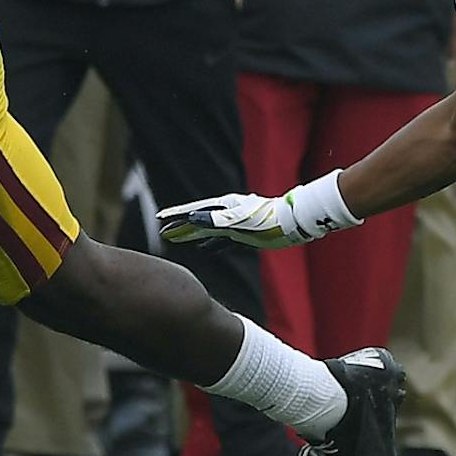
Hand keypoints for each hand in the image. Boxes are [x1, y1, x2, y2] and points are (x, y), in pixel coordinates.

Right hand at [158, 192, 324, 248]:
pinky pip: (223, 239)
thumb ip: (215, 221)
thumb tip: (192, 219)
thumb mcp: (240, 222)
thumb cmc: (268, 220)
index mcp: (225, 207)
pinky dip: (211, 243)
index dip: (177, 216)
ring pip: (210, 230)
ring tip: (179, 240)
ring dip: (194, 235)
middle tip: (163, 232)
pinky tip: (205, 248)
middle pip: (200, 220)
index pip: (195, 212)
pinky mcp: (246, 234)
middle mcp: (229, 213)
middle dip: (181, 226)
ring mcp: (237, 223)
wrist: (293, 223)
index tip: (161, 219)